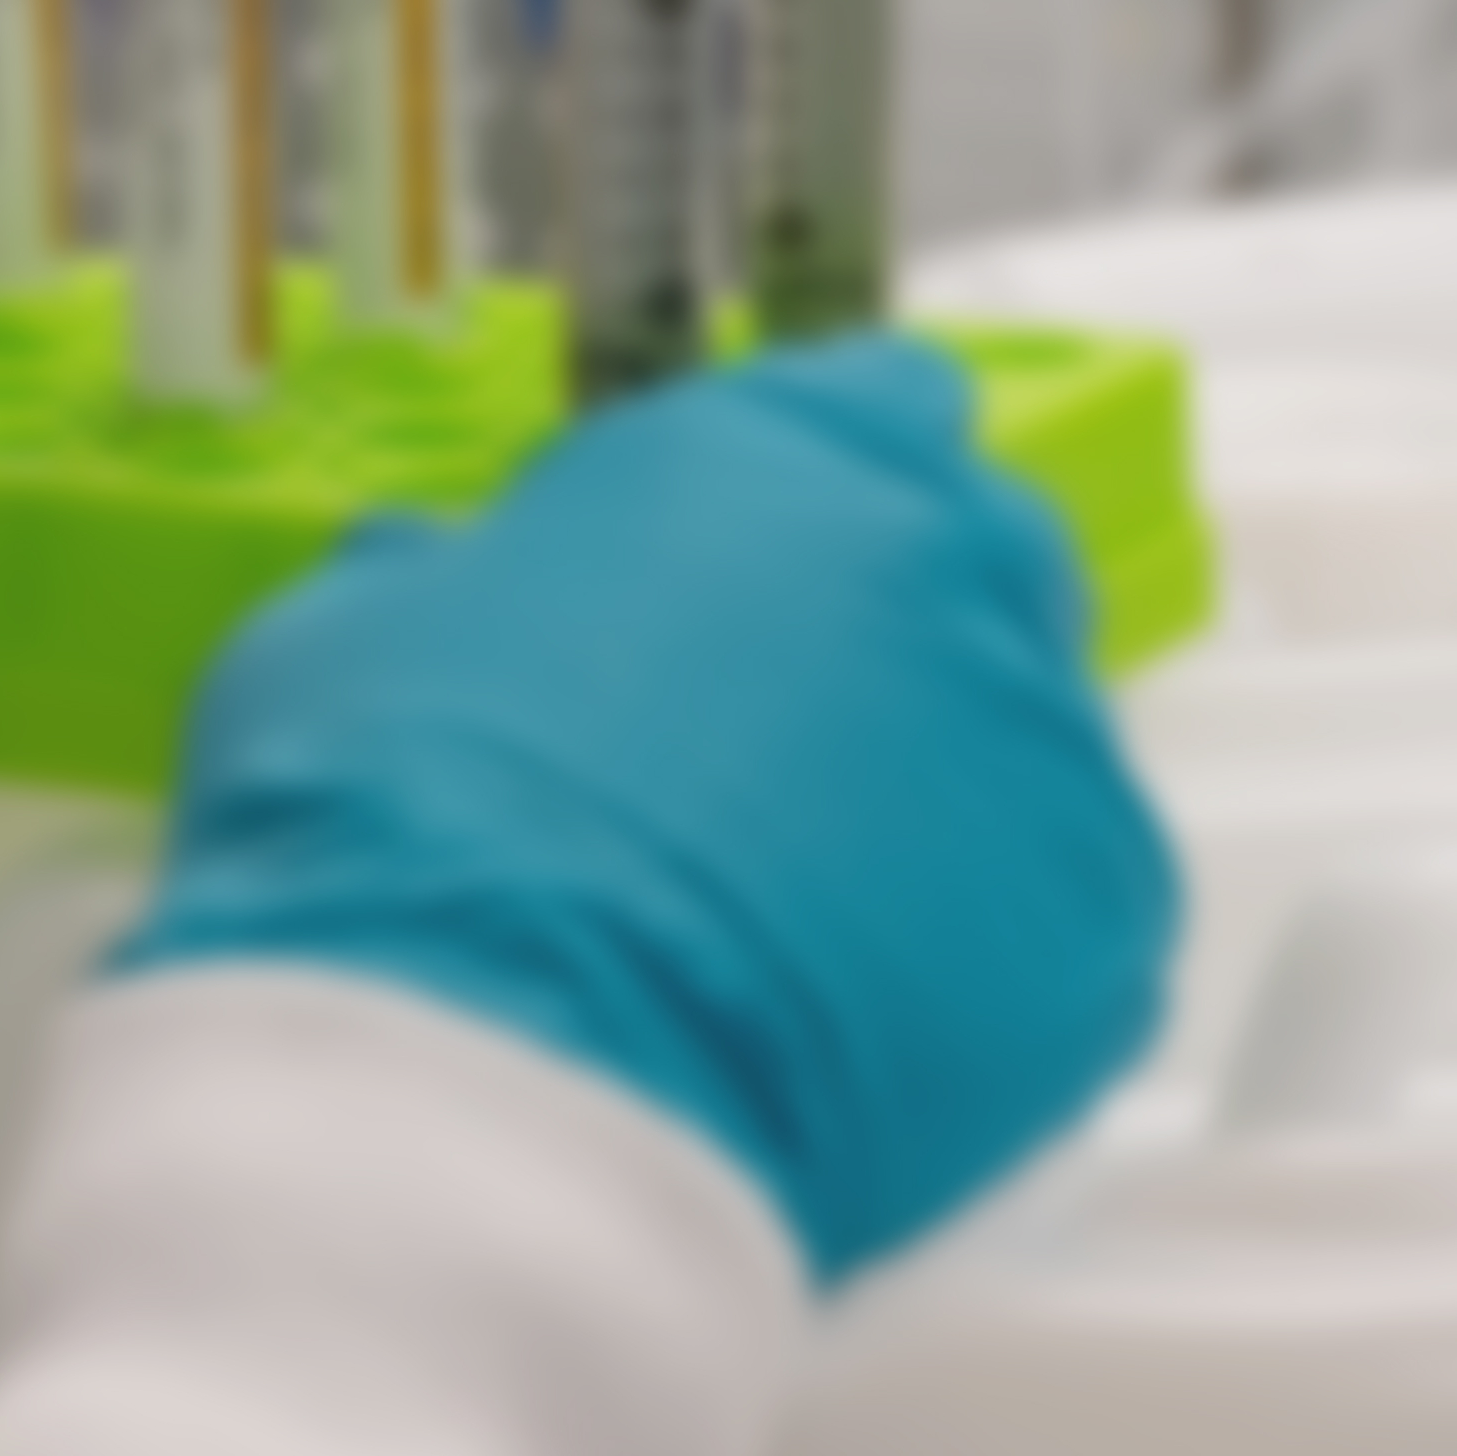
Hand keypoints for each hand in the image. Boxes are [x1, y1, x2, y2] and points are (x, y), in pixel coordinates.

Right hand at [119, 336, 1179, 1284]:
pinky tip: (860, 1015)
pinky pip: (1068, 913)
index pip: (871, 401)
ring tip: (796, 915)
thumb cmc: (406, 807)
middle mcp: (944, 554)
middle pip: (974, 559)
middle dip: (889, 632)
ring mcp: (1042, 739)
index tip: (747, 566)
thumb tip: (424, 584)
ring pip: (1023, 742)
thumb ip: (436, 581)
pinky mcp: (1104, 922)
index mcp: (776, 443)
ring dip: (938, 799)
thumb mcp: (352, 632)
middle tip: (759, 751)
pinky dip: (988, 953)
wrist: (505, 1054)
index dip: (807, 487)